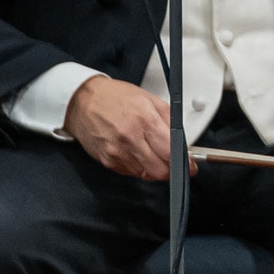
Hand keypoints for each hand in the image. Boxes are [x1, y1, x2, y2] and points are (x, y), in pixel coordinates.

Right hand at [65, 75, 182, 180]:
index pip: (170, 151)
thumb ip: (170, 121)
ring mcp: (117, 152)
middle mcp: (130, 138)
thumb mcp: (150, 100)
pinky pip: (130, 173)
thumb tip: (183, 142)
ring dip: (153, 168)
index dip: (183, 162)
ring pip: (145, 174)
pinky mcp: (107, 160)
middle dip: (170, 169)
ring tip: (151, 154)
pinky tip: (136, 153)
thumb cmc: (116, 98)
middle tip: (173, 163)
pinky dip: (138, 167)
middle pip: (159, 169)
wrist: (83, 101)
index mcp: (145, 119)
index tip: (189, 166)